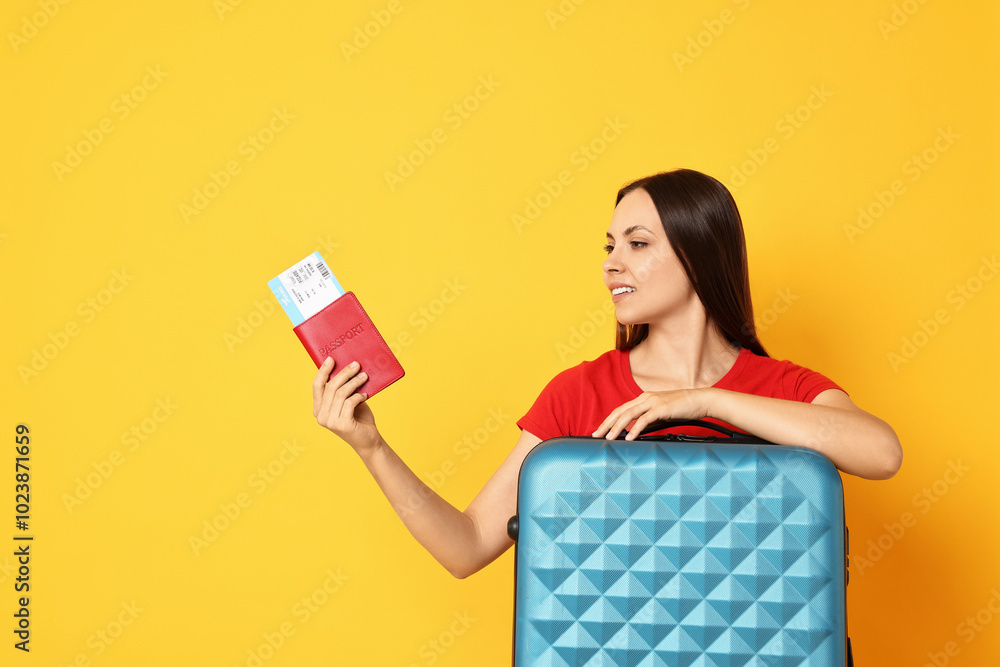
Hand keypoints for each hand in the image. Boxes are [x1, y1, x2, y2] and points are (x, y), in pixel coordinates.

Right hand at [313, 357, 382, 457]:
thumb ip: (343, 389)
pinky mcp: (342, 425)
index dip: (323, 371)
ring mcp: (330, 421)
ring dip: (354, 382)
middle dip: (344, 373)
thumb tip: (347, 367)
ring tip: (364, 376)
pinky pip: (349, 402)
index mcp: (318, 409)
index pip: (317, 386)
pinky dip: (358, 396)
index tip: (331, 359)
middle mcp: (320, 415)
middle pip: (330, 387)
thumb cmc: (358, 418)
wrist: (368, 440)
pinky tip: (365, 396)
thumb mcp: (348, 401)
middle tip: (356, 365)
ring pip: (341, 393)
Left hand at [591, 388, 711, 440]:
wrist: (701, 400)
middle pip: (620, 411)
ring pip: (629, 414)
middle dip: (606, 424)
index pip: (621, 410)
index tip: (600, 430)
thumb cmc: (683, 408)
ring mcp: (653, 402)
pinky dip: (635, 428)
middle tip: (596, 435)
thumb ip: (649, 421)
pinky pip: (644, 419)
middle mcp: (645, 398)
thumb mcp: (661, 415)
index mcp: (644, 399)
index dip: (609, 420)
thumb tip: (637, 431)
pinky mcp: (662, 408)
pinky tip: (629, 437)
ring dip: (617, 427)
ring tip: (609, 438)